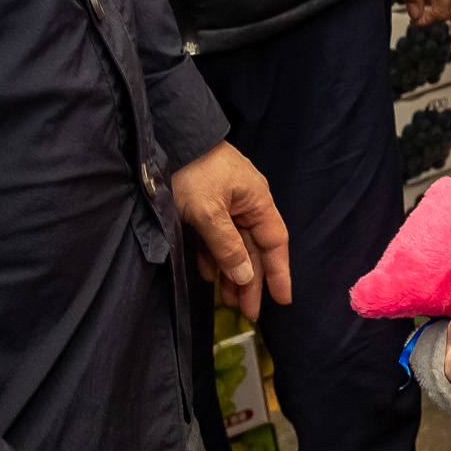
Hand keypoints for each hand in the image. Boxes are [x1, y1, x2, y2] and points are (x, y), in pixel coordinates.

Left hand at [172, 142, 292, 319]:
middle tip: (248, 313)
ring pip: (234, 244)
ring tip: (228, 301)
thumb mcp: (208, 212)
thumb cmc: (193, 173)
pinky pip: (216, 236)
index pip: (274, 242)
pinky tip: (209, 275)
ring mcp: (226, 203)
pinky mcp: (206, 203)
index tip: (283, 300)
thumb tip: (245, 277)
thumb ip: (227, 247)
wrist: (167, 137)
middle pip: (254, 248)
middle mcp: (246, 203)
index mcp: (256, 201)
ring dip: (231, 272)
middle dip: (251, 281)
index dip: (279, 272)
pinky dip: (214, 256)